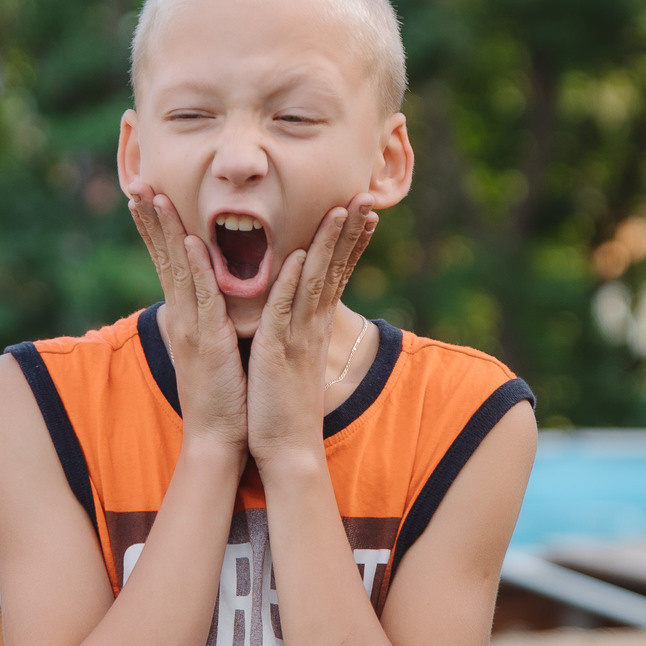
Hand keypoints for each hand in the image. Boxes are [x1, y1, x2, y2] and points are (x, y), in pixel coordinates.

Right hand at [126, 190, 245, 453]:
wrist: (220, 438)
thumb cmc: (223, 396)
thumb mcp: (211, 350)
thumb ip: (206, 322)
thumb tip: (202, 303)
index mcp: (185, 317)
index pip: (166, 262)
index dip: (155, 229)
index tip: (145, 197)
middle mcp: (182, 317)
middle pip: (163, 257)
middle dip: (152, 218)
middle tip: (138, 183)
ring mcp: (192, 328)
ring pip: (178, 269)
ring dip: (168, 231)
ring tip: (156, 197)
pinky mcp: (209, 341)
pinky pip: (203, 298)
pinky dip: (198, 269)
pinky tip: (192, 243)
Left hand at [245, 197, 377, 469]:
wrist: (287, 449)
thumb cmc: (281, 405)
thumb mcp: (290, 358)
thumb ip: (292, 330)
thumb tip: (290, 311)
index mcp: (314, 325)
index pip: (337, 273)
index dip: (351, 241)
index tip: (364, 210)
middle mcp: (312, 325)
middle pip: (335, 268)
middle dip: (350, 230)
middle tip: (367, 195)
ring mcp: (298, 336)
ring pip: (316, 280)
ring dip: (328, 243)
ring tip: (343, 209)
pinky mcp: (278, 350)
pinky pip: (285, 309)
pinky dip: (291, 281)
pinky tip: (298, 256)